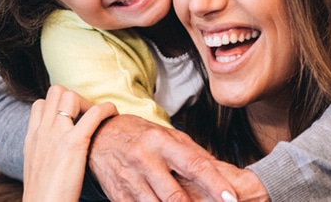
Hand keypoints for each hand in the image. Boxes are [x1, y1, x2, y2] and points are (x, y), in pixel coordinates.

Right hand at [23, 85, 117, 201]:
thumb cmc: (44, 197)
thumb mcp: (36, 170)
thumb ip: (45, 155)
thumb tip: (56, 154)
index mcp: (32, 138)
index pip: (40, 104)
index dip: (57, 106)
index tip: (71, 118)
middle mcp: (42, 131)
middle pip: (55, 92)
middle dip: (72, 98)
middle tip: (86, 115)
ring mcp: (56, 134)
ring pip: (70, 95)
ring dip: (87, 101)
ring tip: (99, 116)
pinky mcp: (74, 143)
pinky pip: (94, 113)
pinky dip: (106, 109)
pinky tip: (113, 114)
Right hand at [87, 114, 239, 201]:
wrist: (98, 136)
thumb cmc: (139, 136)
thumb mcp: (167, 135)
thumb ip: (194, 153)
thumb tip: (223, 172)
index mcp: (162, 142)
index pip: (195, 164)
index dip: (215, 184)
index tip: (231, 199)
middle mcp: (145, 160)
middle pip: (175, 196)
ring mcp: (130, 180)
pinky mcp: (118, 195)